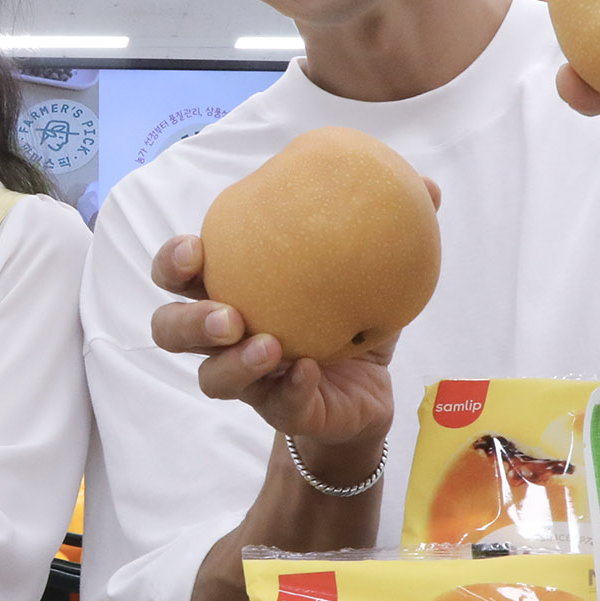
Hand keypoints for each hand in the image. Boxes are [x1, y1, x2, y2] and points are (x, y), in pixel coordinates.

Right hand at [146, 177, 443, 473]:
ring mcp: (250, 383)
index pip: (180, 275)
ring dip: (235, 362)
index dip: (173, 261)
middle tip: (227, 314)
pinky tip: (310, 371)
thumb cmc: (348, 324)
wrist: (367, 396)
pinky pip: (275, 405)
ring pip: (211, 379)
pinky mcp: (282, 414)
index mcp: (235, 291)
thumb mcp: (369, 274)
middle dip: (186, 321)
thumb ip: (385, 229)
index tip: (195, 248)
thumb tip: (428, 186)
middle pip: (171, 331)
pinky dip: (290, 387)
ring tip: (270, 345)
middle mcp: (227, 340)